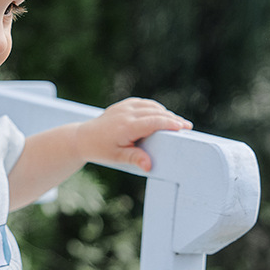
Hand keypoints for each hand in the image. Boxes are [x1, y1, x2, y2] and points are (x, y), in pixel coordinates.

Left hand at [77, 98, 191, 172]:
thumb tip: (149, 165)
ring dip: (165, 112)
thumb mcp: (116, 157)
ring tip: (177, 122)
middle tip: (187, 126)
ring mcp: (124, 107)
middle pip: (155, 113)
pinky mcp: (123, 105)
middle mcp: (126, 113)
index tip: (183, 127)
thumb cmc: (100, 150)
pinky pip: (143, 103)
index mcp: (126, 126)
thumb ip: (134, 159)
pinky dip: (155, 108)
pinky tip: (162, 115)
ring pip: (151, 106)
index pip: (153, 122)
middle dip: (172, 118)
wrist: (83, 138)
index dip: (170, 123)